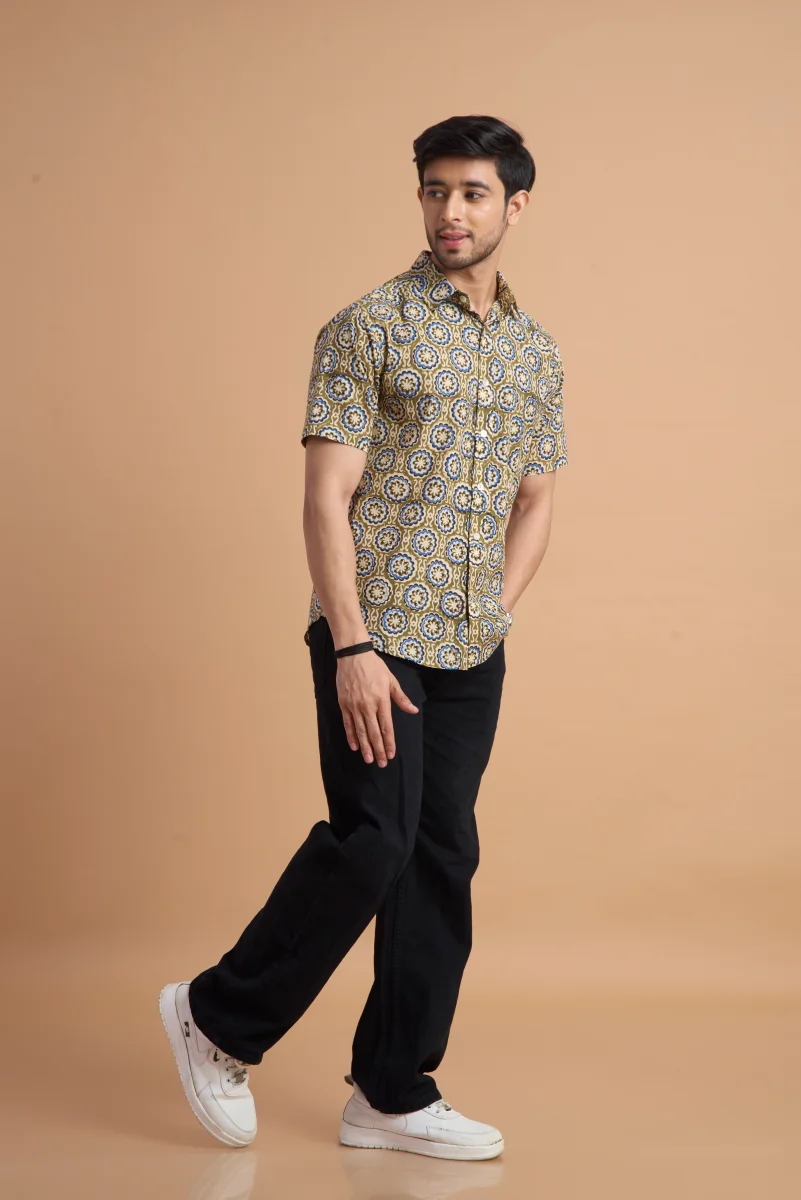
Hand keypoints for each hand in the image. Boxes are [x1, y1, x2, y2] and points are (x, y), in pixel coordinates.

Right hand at [336, 652, 418, 766]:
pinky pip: (348, 724)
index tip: (391, 754)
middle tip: (381, 763)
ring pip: (361, 731)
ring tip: (368, 759)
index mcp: (382, 701)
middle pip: (374, 733)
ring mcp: (354, 706)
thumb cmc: (374, 667)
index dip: (389, 742)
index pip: (386, 727)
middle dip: (378, 750)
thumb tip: (413, 710)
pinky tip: (354, 746)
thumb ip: (401, 698)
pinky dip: (351, 736)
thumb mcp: (391, 681)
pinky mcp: (344, 704)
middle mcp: (368, 706)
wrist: (353, 656)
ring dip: (365, 747)